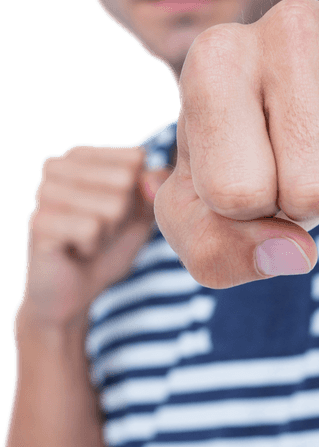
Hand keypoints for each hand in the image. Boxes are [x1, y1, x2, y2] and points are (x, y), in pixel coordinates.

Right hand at [18, 145, 171, 326]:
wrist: (73, 291)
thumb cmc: (107, 246)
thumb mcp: (141, 213)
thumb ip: (154, 187)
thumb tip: (151, 175)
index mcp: (80, 155)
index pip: (135, 158)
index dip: (137, 194)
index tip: (115, 213)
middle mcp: (56, 165)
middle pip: (125, 180)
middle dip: (123, 215)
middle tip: (98, 230)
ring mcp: (43, 192)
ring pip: (112, 205)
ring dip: (107, 233)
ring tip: (86, 240)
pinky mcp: (37, 222)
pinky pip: (91, 228)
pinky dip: (92, 246)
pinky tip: (74, 251)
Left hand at [154, 0, 318, 288]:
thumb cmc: (260, 155)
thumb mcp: (207, 210)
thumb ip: (216, 250)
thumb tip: (293, 253)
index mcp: (216, 59)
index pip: (236, 194)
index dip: (250, 210)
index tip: (254, 169)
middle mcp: (291, 26)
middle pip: (314, 193)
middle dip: (311, 204)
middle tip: (307, 162)